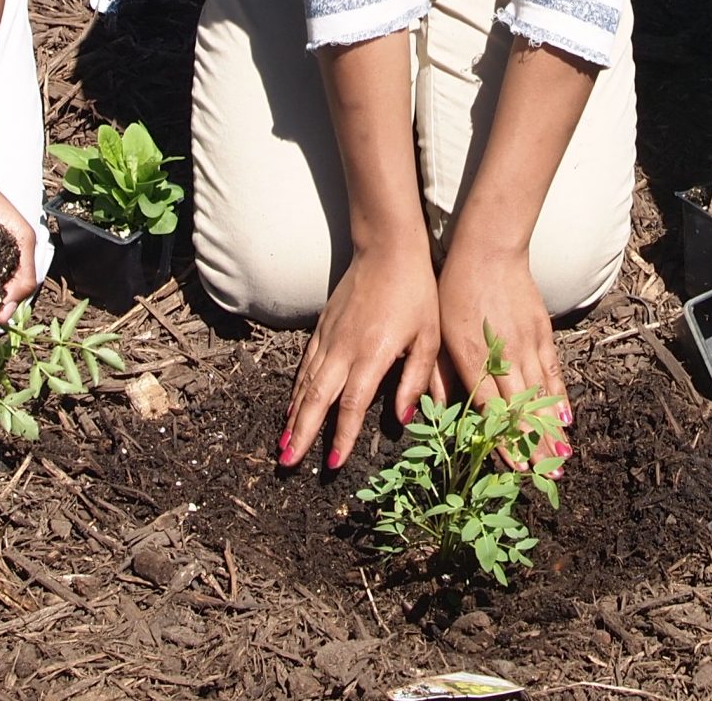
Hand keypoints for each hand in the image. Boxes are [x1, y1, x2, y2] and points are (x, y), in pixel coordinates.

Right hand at [282, 244, 441, 470]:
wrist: (387, 249)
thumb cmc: (415, 293)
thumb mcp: (428, 337)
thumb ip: (417, 379)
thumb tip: (404, 419)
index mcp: (372, 354)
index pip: (351, 404)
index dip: (341, 436)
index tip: (334, 463)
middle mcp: (344, 349)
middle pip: (317, 399)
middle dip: (301, 434)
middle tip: (287, 463)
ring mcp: (329, 336)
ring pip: (306, 383)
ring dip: (293, 416)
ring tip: (283, 444)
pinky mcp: (322, 326)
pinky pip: (305, 364)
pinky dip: (296, 389)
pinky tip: (291, 406)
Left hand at [437, 243, 571, 477]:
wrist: (489, 249)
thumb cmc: (454, 290)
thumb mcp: (438, 333)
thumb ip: (439, 375)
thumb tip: (438, 411)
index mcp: (476, 359)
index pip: (493, 411)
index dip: (506, 442)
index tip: (516, 469)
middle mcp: (505, 357)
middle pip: (523, 411)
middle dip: (534, 447)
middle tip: (546, 479)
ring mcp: (528, 345)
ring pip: (542, 397)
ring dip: (552, 430)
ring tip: (561, 460)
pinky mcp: (542, 333)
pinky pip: (553, 372)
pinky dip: (561, 398)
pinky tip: (567, 418)